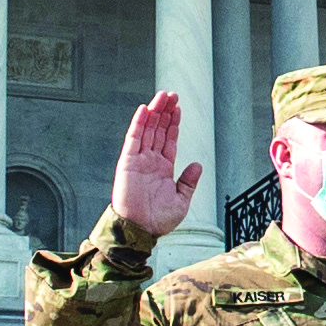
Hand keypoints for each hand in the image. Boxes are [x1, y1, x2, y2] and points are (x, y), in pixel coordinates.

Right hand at [109, 91, 201, 241]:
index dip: (174, 123)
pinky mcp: (127, 162)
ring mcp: (138, 160)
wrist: (140, 230)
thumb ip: (189, 181)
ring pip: (147, 130)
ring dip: (154, 112)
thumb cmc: (158, 220)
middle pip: (158, 129)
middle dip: (165, 112)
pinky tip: (144, 109)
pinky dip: (138, 124)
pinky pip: (133, 139)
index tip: (178, 107)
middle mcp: (151, 161)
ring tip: (161, 96)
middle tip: (171, 94)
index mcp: (164, 168)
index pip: (169, 139)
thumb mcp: (181, 200)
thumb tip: (198, 164)